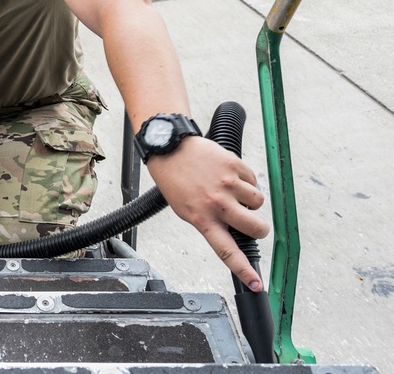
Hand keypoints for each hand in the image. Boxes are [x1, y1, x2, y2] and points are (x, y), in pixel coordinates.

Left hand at [146, 136, 269, 290]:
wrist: (170, 147)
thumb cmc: (174, 179)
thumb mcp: (185, 209)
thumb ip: (209, 223)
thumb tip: (234, 233)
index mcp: (202, 219)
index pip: (227, 251)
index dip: (243, 270)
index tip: (256, 283)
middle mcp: (216, 204)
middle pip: (256, 228)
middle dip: (260, 229)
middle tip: (251, 223)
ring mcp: (227, 184)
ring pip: (259, 202)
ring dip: (251, 200)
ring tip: (232, 191)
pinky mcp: (234, 166)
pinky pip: (254, 180)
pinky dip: (247, 180)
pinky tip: (229, 175)